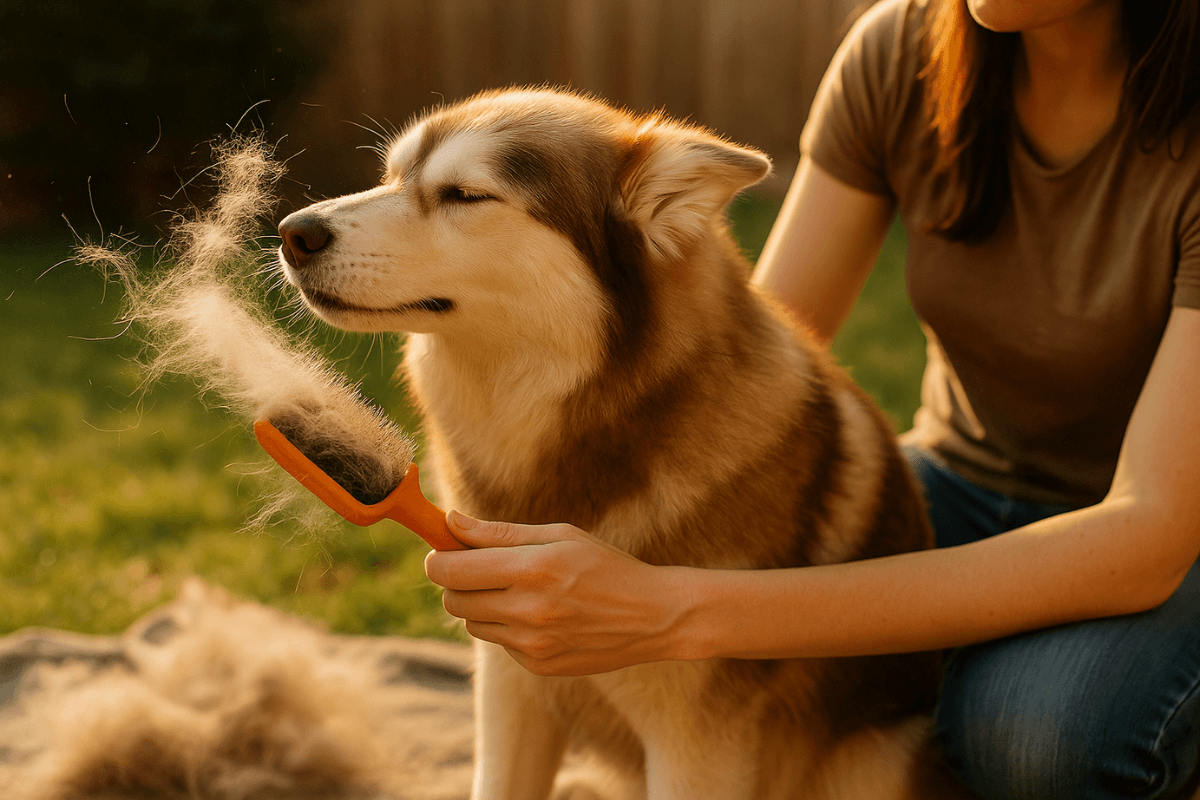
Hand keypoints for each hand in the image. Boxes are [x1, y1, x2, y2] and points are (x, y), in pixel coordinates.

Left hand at [424, 511, 691, 675]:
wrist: (653, 616)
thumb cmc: (605, 566)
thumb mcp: (559, 535)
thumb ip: (498, 533)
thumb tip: (449, 522)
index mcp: (532, 569)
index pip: (450, 571)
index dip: (438, 559)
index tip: (444, 552)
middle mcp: (527, 610)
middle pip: (453, 600)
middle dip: (458, 582)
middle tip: (482, 569)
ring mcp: (532, 644)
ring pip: (473, 623)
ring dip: (483, 605)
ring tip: (521, 592)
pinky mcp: (538, 665)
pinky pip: (501, 643)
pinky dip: (510, 627)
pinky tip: (545, 616)